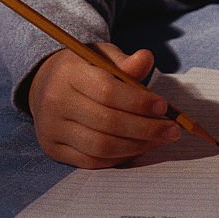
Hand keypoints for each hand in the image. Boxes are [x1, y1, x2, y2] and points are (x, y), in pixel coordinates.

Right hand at [28, 43, 180, 167]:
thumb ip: (125, 61)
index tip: (164, 106)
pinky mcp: (53, 149)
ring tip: (158, 139)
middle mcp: (55, 102)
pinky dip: (119, 157)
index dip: (139, 102)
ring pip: (100, 146)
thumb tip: (146, 59)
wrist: (47, 85)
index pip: (107, 92)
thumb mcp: (104, 56)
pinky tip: (138, 147)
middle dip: (145, 129)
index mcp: (68, 73)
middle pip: (106, 123)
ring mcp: (51, 129)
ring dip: (136, 146)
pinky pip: (91, 161)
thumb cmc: (86, 69)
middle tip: (172, 130)